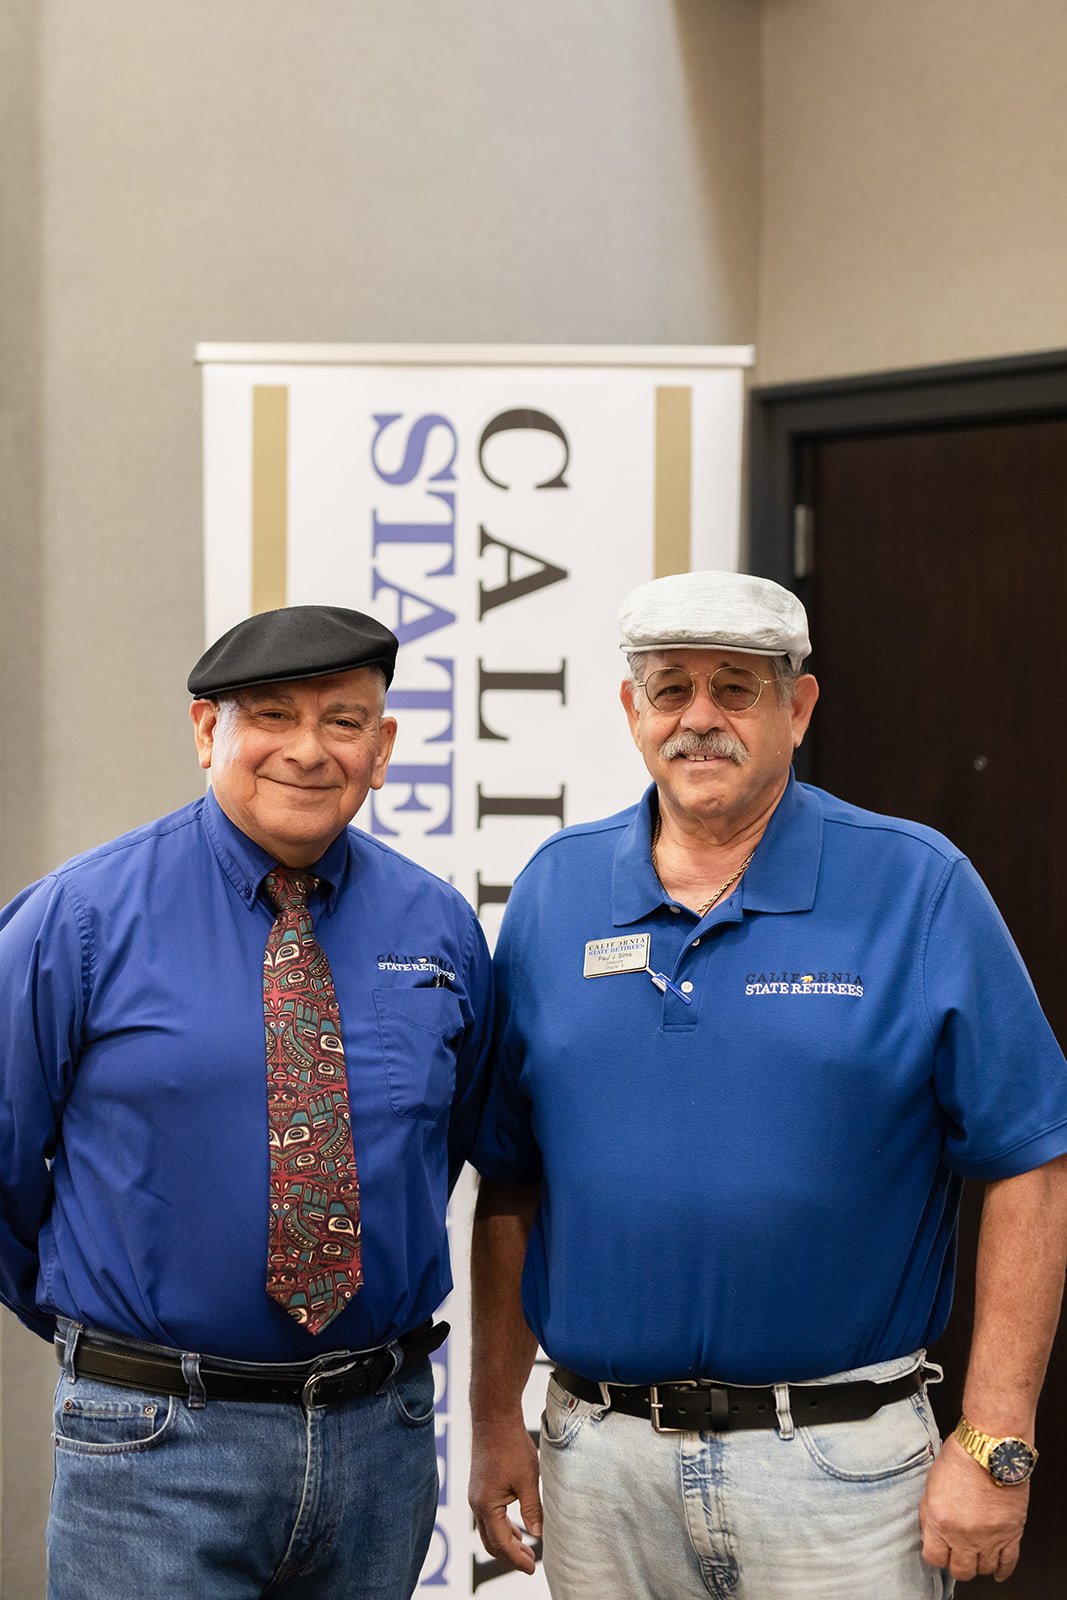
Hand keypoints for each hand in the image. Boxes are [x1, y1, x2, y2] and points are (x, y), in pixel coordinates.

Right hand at [469, 1413, 542, 1575]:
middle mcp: (476, 1503)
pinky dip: (502, 1527)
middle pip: (491, 1542)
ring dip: (506, 1542)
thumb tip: (538, 1535)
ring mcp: (475, 1495)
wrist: (494, 1418)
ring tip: (526, 1550)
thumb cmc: (510, 1445)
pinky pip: (488, 1516)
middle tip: (530, 1563)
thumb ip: (532, 1509)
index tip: (531, 1568)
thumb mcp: (528, 1479)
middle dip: (510, 1555)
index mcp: (486, 1505)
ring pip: (489, 1530)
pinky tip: (516, 1528)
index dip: (517, 1558)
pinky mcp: (479, 1487)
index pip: (501, 1543)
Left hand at [920, 1434, 1029, 1581]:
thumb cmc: (961, 1458)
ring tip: (976, 1555)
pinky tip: (997, 1571)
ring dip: (978, 1564)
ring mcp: (989, 1538)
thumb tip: (930, 1532)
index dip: (936, 1555)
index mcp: (940, 1522)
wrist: (990, 1449)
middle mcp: (964, 1535)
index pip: (934, 1558)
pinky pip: (1008, 1564)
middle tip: (958, 1555)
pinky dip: (1002, 1571)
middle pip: (960, 1570)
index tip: (939, 1551)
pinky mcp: (1010, 1534)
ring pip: (983, 1570)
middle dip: (957, 1564)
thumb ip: (929, 1513)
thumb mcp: (931, 1485)